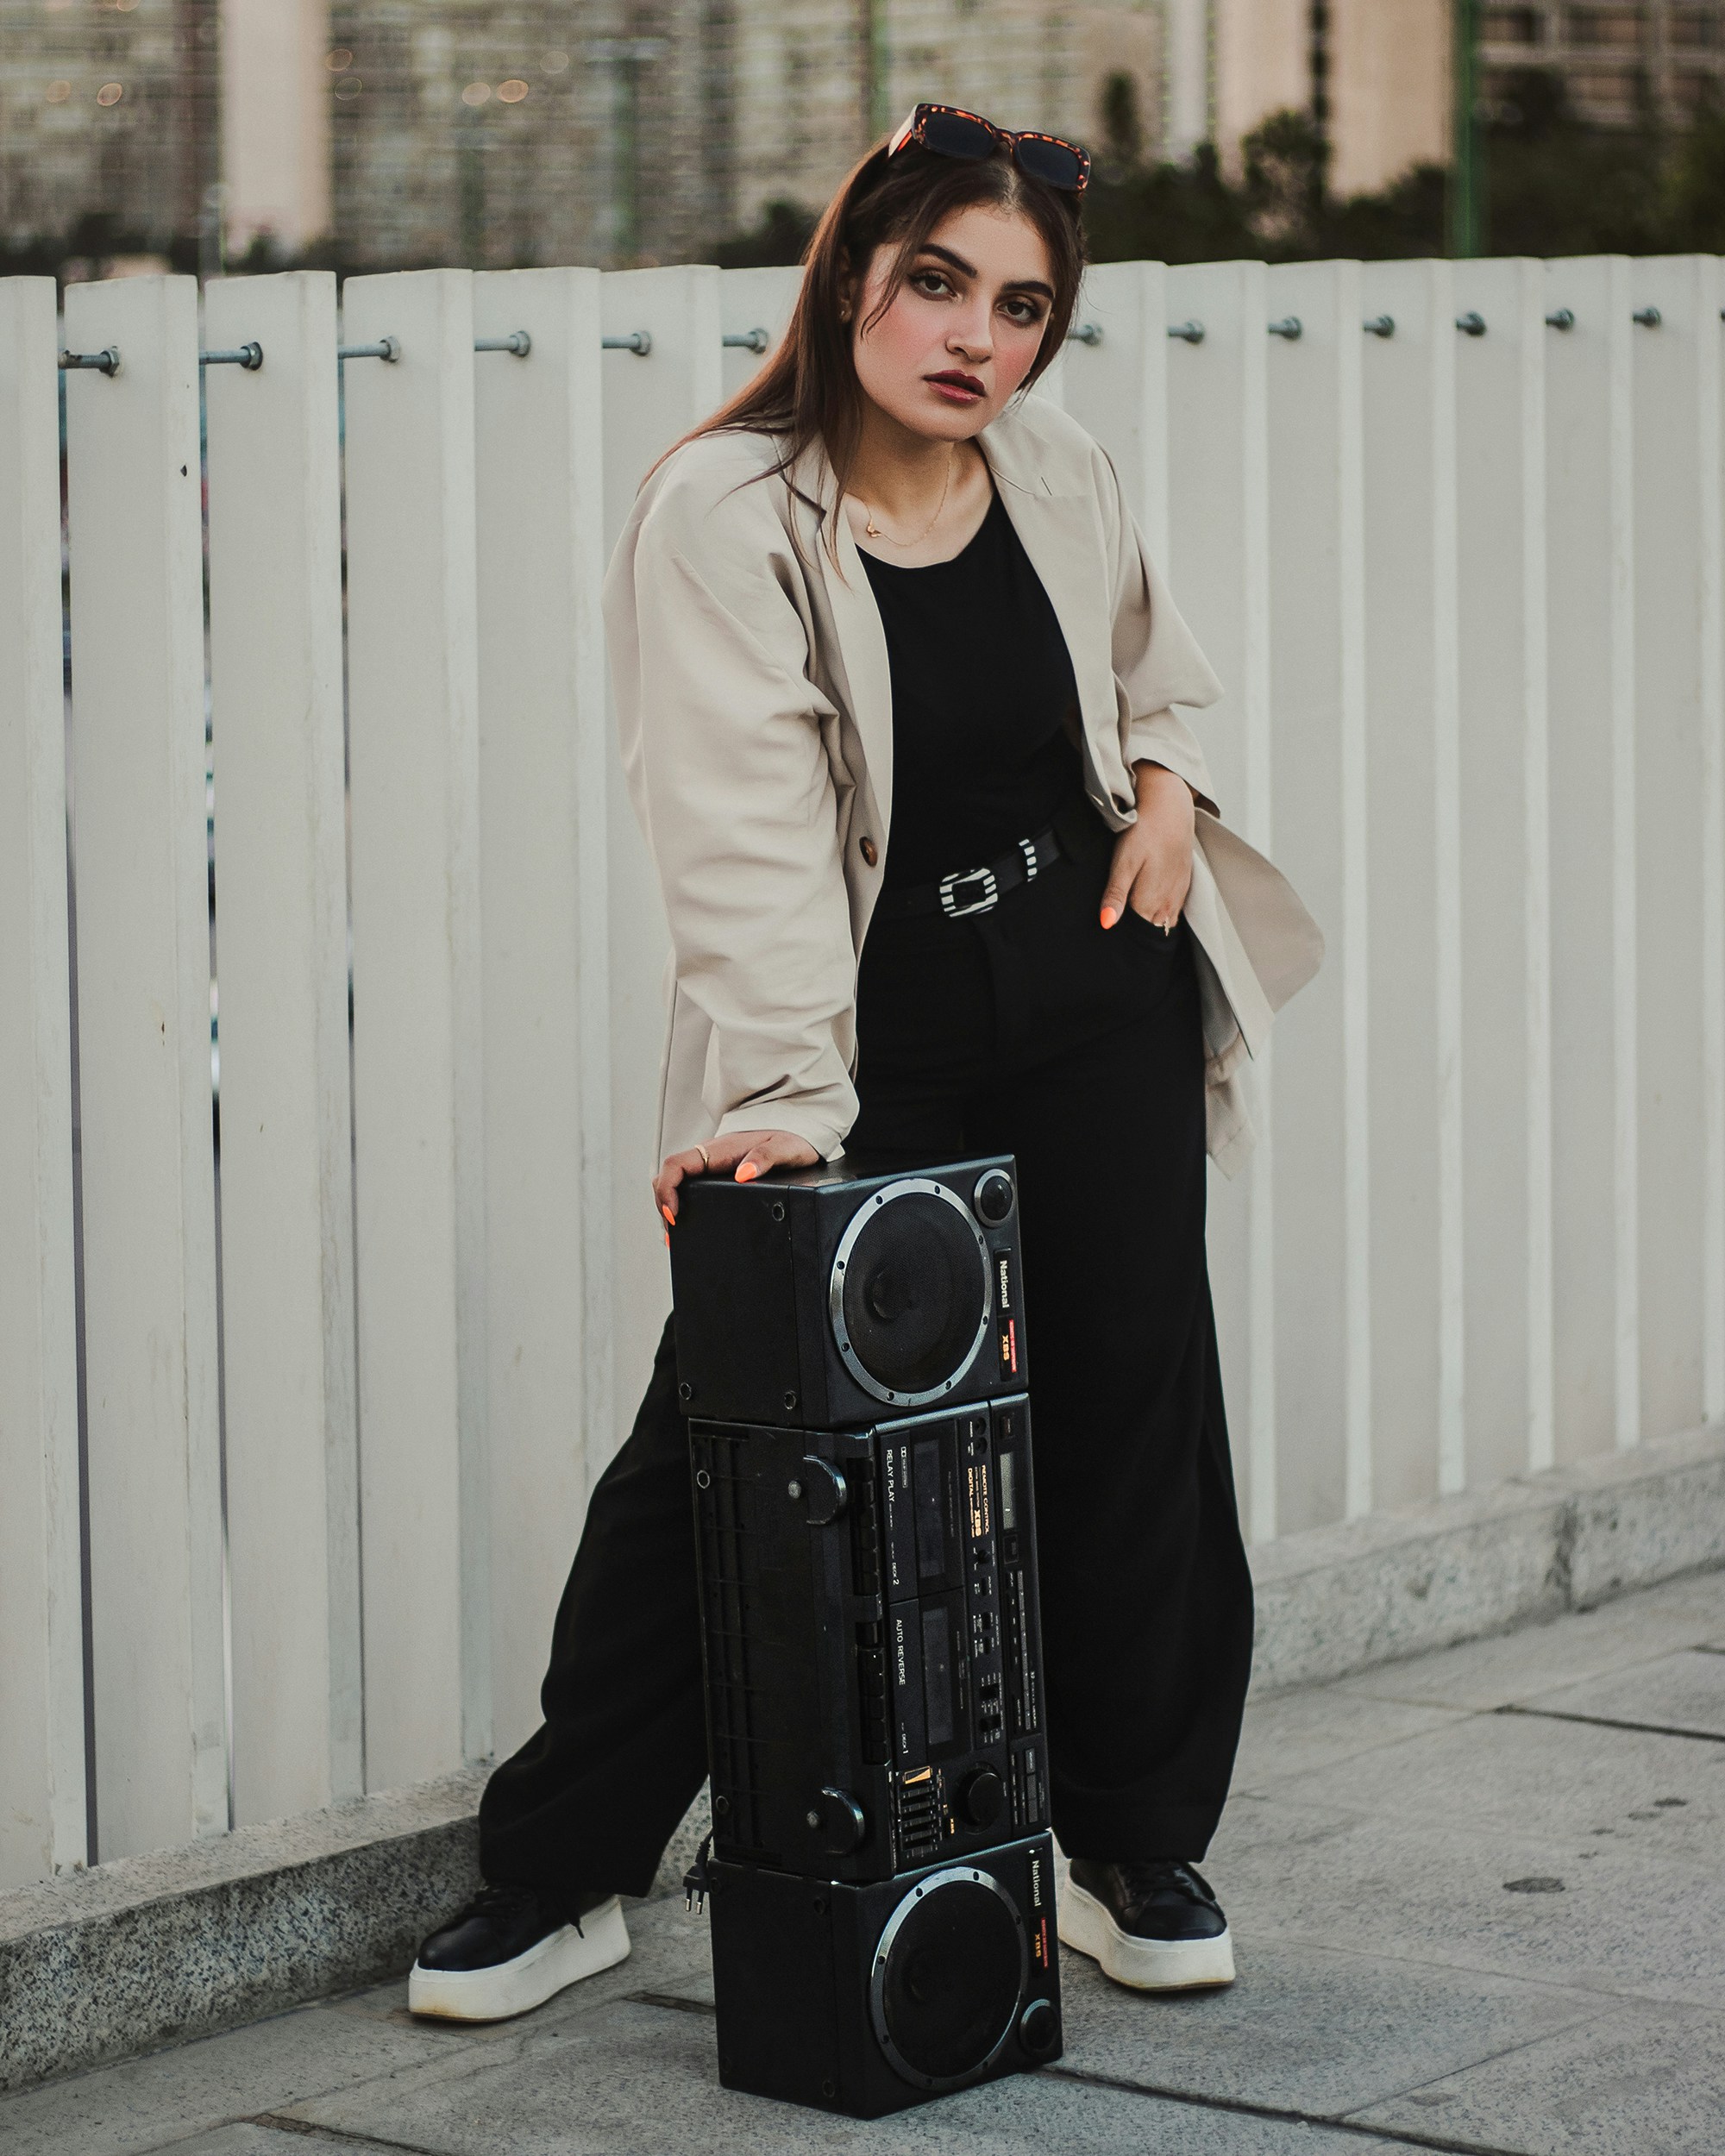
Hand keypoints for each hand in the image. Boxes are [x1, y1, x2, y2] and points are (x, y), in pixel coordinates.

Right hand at [654, 1127, 819, 1228]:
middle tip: (672, 1231)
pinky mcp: (718, 1172)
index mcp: (719, 1149)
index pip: (677, 1164)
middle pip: (670, 1175)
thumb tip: (744, 1173)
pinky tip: (688, 1224)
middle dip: (663, 1202)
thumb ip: (766, 1158)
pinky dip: (683, 1202)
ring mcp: (712, 1163)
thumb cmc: (791, 1137)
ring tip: (675, 1234)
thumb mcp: (784, 1148)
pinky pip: (691, 1185)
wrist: (797, 1129)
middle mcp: (710, 1155)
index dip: (666, 1189)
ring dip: (670, 1204)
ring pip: (678, 1181)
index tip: (673, 1214)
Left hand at [1099, 762, 1194, 931]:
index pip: (1136, 934)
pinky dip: (1161, 917)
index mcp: (1149, 902)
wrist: (1171, 808)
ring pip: (1163, 925)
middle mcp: (1166, 904)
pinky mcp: (1183, 886)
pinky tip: (1151, 911)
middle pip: (1150, 932)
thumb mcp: (1123, 862)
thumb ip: (1115, 895)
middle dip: (1136, 936)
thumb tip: (1106, 924)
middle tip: (1121, 932)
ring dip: (1150, 928)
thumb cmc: (1144, 833)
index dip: (1123, 938)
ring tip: (1134, 926)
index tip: (1110, 937)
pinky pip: (1173, 913)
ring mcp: (1177, 896)